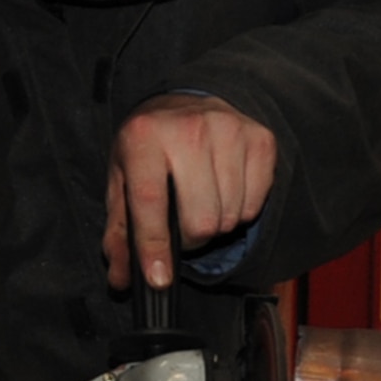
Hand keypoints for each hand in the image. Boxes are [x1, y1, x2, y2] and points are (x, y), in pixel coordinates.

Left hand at [104, 93, 275, 290]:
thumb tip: (122, 278)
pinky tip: (225, 193)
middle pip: (201, 218)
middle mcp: (189, 129)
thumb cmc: (151, 148)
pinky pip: (254, 205)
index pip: (151, 201)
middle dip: (192, 238)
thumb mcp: (123, 182)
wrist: (188, 101)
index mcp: (144, 136)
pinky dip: (239, 211)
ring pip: (230, 216)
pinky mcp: (260, 139)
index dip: (154, 246)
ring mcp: (230, 131)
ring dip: (216, 225)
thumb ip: (120, 232)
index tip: (159, 279)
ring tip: (202, 206)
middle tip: (183, 227)